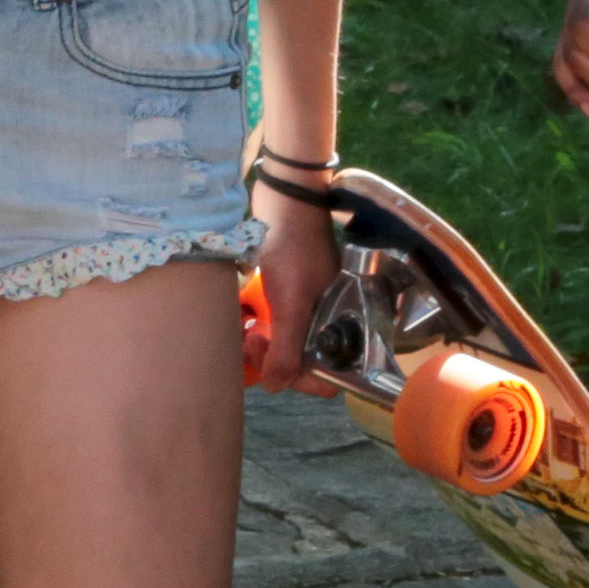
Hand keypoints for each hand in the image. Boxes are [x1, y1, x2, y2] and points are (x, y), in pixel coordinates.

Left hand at [247, 187, 337, 387]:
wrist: (283, 198)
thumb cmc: (292, 247)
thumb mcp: (292, 302)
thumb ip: (288, 348)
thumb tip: (277, 388)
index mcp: (342, 326)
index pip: (327, 375)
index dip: (298, 378)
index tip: (269, 362)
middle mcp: (328, 321)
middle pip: (304, 363)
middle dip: (275, 360)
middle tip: (252, 339)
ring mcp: (309, 307)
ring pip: (287, 346)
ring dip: (264, 345)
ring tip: (246, 330)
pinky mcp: (290, 294)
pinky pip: (277, 324)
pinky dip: (261, 326)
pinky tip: (246, 318)